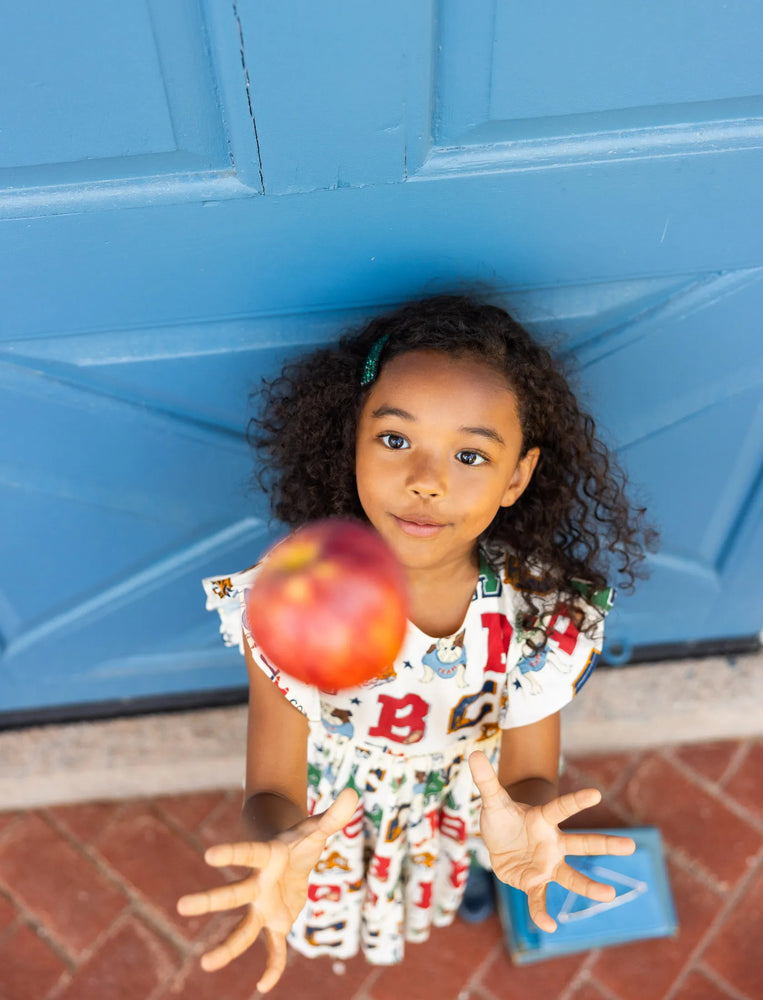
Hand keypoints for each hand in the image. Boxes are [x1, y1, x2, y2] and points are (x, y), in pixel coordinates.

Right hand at [176, 787, 357, 992]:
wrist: (291, 857)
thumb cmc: (301, 840)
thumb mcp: (318, 828)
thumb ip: (334, 816)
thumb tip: (353, 793)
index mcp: (268, 857)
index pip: (249, 853)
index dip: (232, 853)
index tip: (208, 855)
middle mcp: (259, 884)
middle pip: (233, 894)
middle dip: (209, 900)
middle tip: (181, 906)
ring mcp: (264, 906)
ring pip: (243, 930)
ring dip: (227, 948)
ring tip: (205, 965)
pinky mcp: (276, 923)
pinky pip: (273, 949)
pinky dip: (272, 967)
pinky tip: (264, 986)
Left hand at [468, 750, 634, 932]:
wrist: (501, 840)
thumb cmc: (502, 817)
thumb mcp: (492, 800)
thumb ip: (486, 780)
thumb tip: (475, 753)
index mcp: (543, 819)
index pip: (561, 808)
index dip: (576, 801)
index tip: (596, 794)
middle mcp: (552, 843)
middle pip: (581, 843)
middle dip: (605, 845)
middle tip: (631, 845)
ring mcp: (547, 865)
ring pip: (571, 876)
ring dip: (589, 886)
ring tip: (610, 895)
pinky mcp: (534, 882)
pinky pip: (540, 899)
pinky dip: (542, 913)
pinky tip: (550, 927)